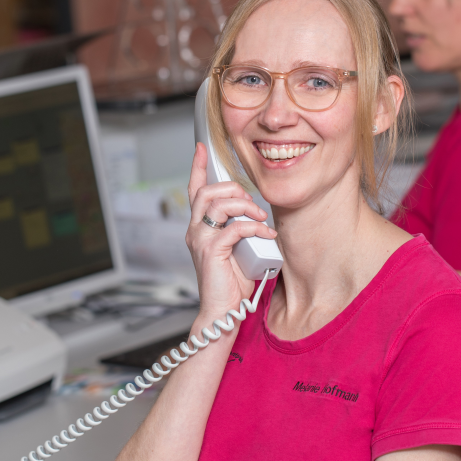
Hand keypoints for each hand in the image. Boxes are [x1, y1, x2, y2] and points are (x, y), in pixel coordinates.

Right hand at [186, 143, 277, 316]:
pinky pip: (234, 228)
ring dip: (245, 206)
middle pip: (207, 192)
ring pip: (218, 205)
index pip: (194, 191)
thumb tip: (257, 214)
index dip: (197, 167)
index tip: (202, 148)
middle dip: (234, 189)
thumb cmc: (232, 284)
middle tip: (253, 204)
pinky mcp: (211, 251)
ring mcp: (200, 240)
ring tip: (261, 218)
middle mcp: (195, 231)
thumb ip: (242, 229)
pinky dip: (254, 228)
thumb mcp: (240, 249)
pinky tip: (266, 235)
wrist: (224, 312)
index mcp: (200, 228)